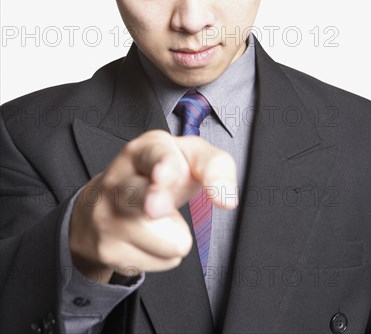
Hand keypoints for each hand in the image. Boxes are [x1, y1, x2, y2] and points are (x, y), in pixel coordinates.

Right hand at [69, 130, 236, 282]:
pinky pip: (163, 260)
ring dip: (175, 234)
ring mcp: (107, 216)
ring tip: (159, 219)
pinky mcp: (108, 250)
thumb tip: (226, 199)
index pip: (154, 156)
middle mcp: (117, 180)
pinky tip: (148, 236)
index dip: (164, 167)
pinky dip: (164, 252)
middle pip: (146, 200)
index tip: (163, 176)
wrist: (102, 205)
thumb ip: (215, 166)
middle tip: (154, 208)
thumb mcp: (189, 159)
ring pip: (169, 242)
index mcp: (141, 151)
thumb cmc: (158, 177)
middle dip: (158, 205)